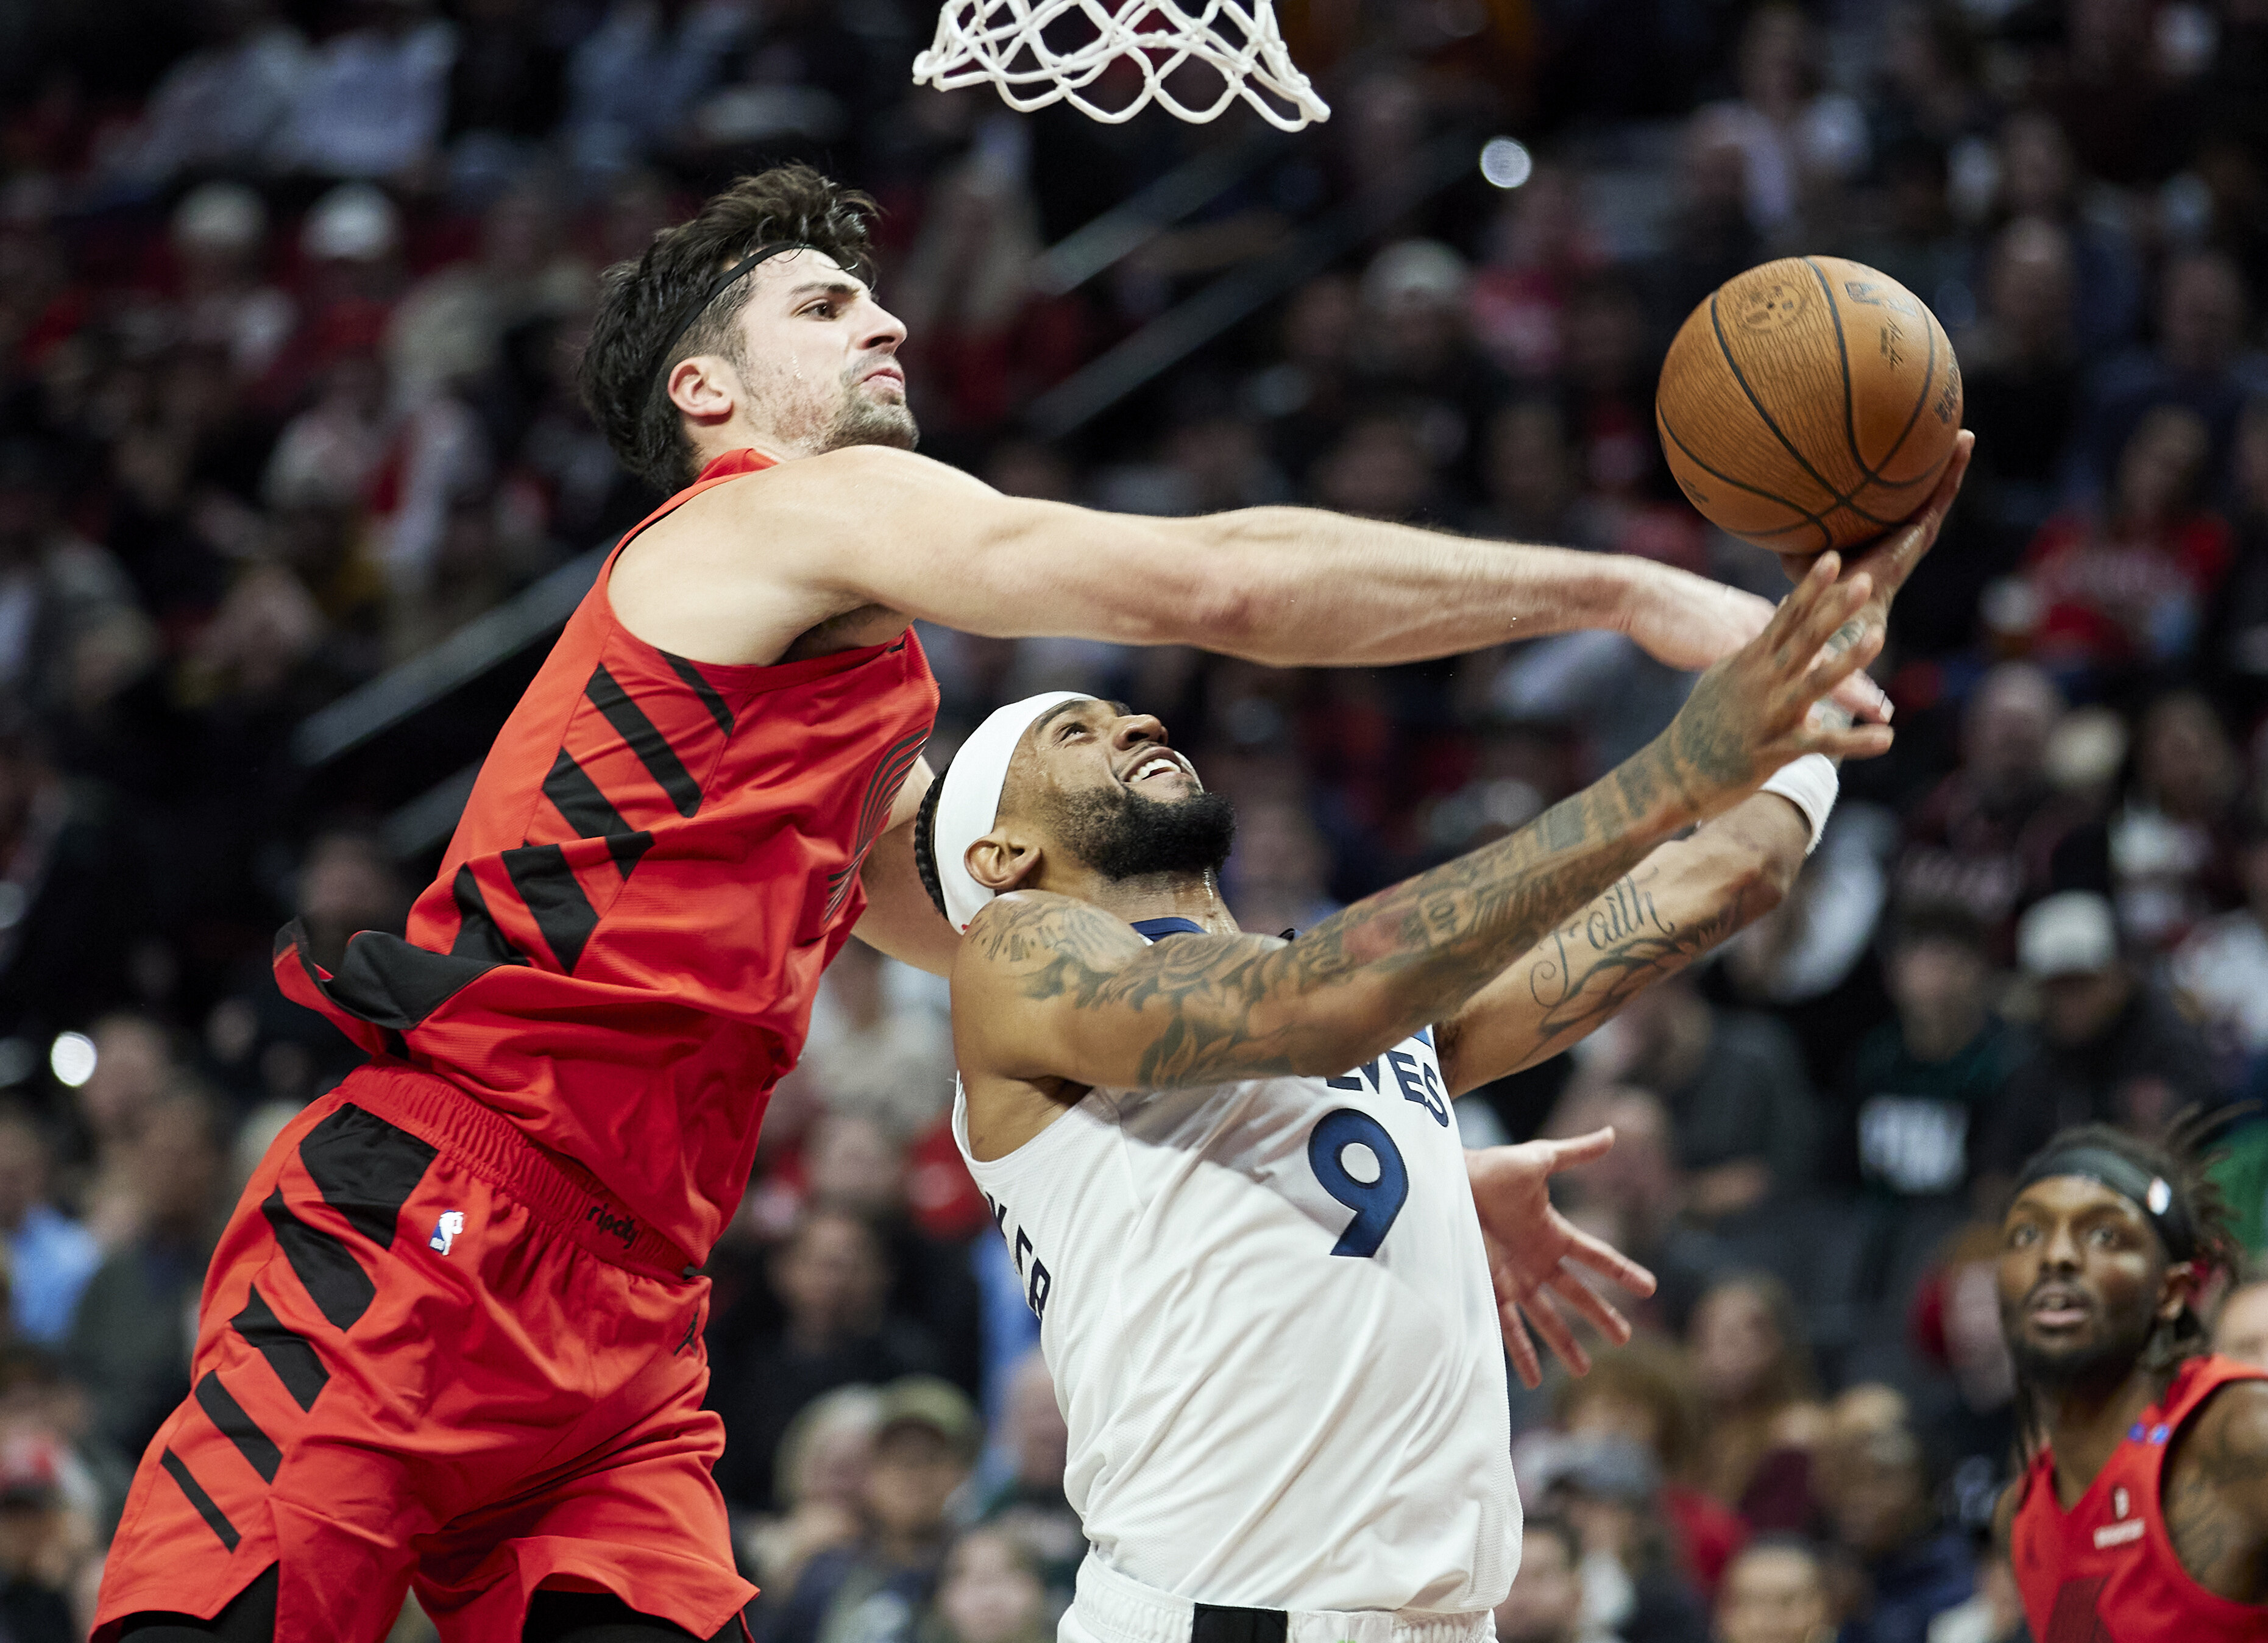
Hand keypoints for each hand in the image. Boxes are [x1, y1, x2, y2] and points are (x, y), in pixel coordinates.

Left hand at [1466, 1131, 1657, 1387]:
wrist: (1444, 1181)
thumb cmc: (1490, 1168)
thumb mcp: (1537, 1159)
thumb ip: (1574, 1153)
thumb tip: (1611, 1134)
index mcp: (1553, 1232)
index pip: (1596, 1256)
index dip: (1622, 1271)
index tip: (1650, 1288)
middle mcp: (1537, 1261)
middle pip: (1577, 1294)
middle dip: (1601, 1316)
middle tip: (1624, 1338)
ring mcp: (1513, 1278)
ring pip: (1546, 1318)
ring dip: (1564, 1344)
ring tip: (1583, 1371)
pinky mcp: (1487, 1288)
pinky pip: (1507, 1326)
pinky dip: (1519, 1352)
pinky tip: (1529, 1379)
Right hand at [1661, 552, 1890, 812]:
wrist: (1670, 767)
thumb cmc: (1694, 724)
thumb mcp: (1720, 678)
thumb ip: (1751, 657)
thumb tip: (1768, 637)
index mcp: (1750, 659)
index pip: (1787, 617)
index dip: (1811, 588)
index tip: (1835, 558)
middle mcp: (1761, 679)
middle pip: (1803, 636)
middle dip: (1834, 608)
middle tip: (1863, 580)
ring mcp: (1768, 710)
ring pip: (1815, 679)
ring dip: (1849, 659)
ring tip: (1879, 637)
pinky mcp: (1774, 746)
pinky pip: (1821, 743)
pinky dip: (1855, 741)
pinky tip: (1886, 738)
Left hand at [1775, 429, 1976, 624]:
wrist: (1840, 608)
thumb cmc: (1817, 586)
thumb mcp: (1799, 552)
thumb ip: (1792, 530)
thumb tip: (1768, 506)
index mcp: (1875, 536)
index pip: (1888, 504)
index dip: (1894, 481)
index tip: (1895, 449)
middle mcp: (1898, 533)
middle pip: (1918, 494)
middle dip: (1930, 466)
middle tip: (1941, 432)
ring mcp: (1912, 532)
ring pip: (1936, 492)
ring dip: (1950, 463)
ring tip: (1963, 434)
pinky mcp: (1920, 532)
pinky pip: (1940, 497)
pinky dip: (1952, 471)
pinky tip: (1961, 445)